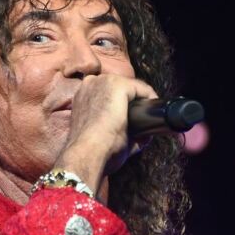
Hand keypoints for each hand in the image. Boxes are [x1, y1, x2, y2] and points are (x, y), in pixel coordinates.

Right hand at [53, 75, 157, 193]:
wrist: (88, 152)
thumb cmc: (91, 150)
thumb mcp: (101, 136)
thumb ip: (118, 129)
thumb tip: (143, 135)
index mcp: (82, 95)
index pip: (107, 92)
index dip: (122, 104)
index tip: (132, 117)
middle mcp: (90, 84)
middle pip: (120, 87)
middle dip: (132, 101)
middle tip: (143, 118)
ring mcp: (103, 82)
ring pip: (131, 86)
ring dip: (141, 99)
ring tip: (149, 115)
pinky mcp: (118, 86)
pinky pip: (141, 88)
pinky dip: (150, 98)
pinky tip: (152, 111)